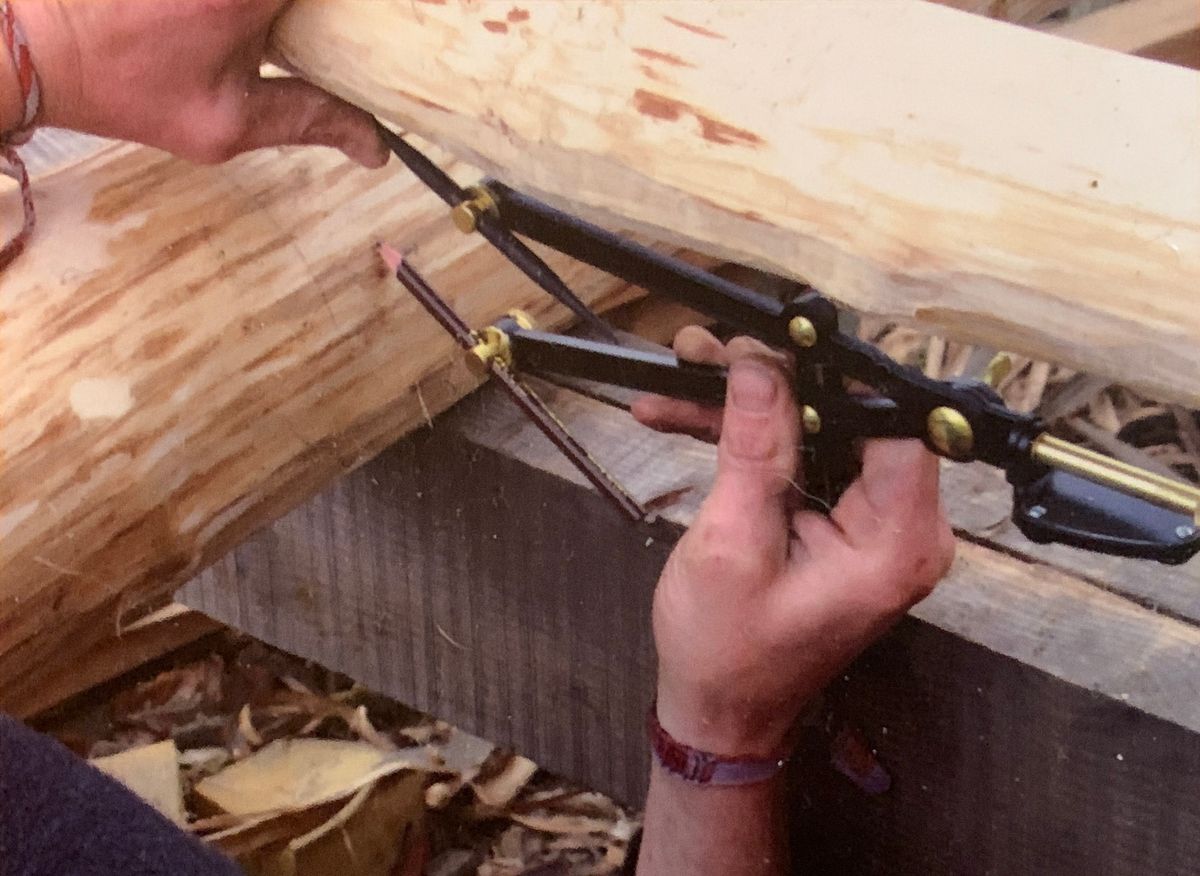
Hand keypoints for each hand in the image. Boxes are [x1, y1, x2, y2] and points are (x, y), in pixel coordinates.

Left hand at [11, 0, 385, 165]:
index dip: (392, 6)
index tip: (419, 14)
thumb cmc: (124, 86)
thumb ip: (312, 122)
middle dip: (340, 10)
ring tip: (291, 24)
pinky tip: (268, 16)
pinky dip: (273, 0)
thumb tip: (377, 148)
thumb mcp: (226, 123)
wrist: (31, 41)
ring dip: (296, 6)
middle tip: (354, 24)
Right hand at [632, 327, 955, 756]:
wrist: (717, 712)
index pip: (895, 424)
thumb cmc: (726, 654)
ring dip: (746, 404)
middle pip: (850, 418)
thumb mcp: (730, 543)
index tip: (772, 345)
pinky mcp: (836, 522)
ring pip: (815, 429)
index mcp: (895, 542)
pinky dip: (746, 439)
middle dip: (773, 380)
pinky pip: (799, 459)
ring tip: (682, 375)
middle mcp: (898, 527)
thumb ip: (752, 447)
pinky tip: (683, 417)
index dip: (836, 375)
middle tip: (707, 352)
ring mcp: (868, 524)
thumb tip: (759, 365)